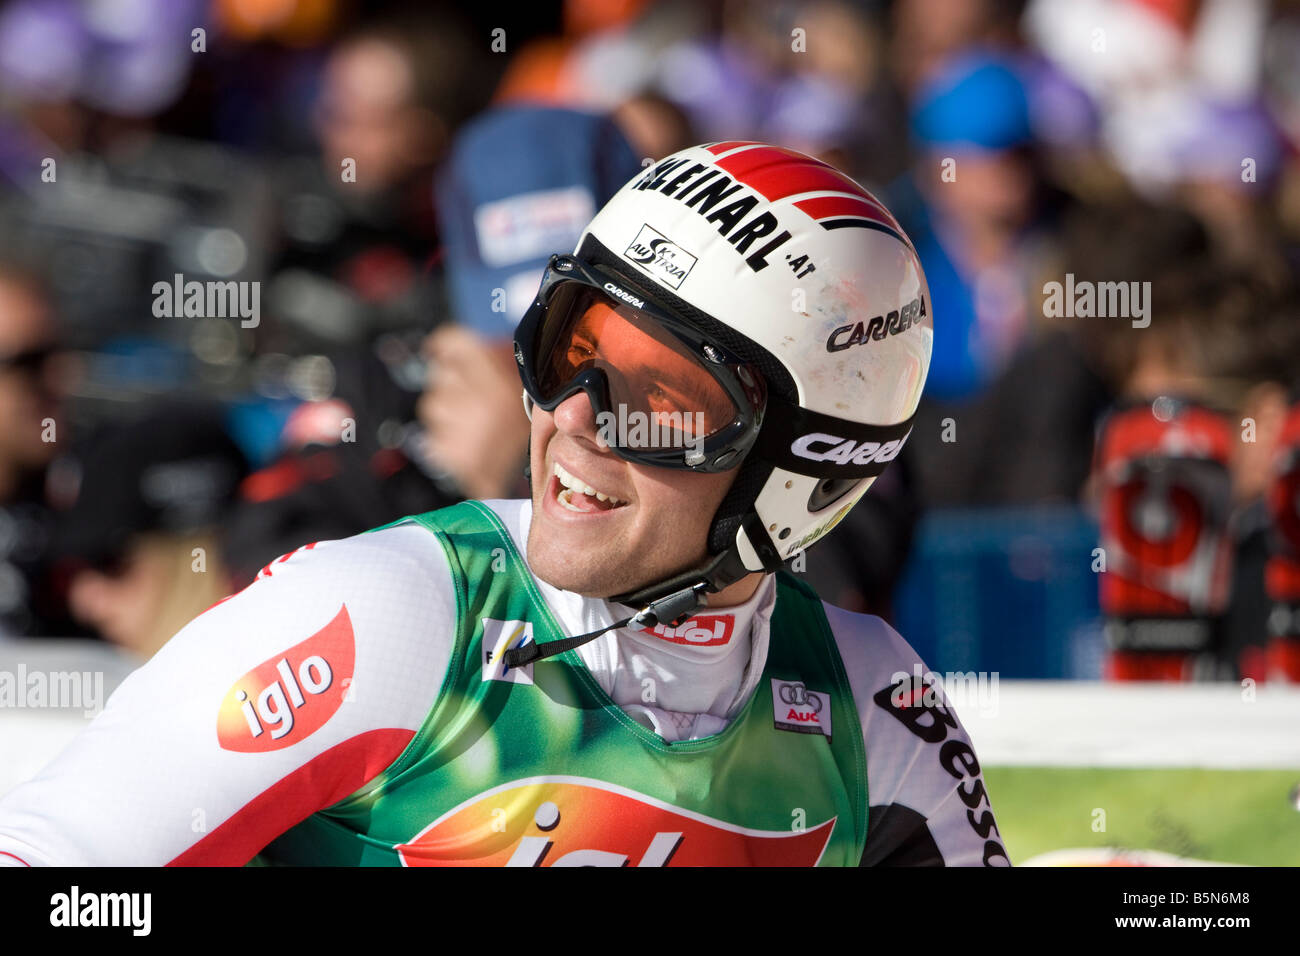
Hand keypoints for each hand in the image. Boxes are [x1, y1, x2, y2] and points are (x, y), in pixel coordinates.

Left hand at [417, 325, 530, 499]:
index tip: (443, 349)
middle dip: (452, 383)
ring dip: (447, 412)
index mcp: (499, 376)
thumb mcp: (529, 387)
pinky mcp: (450, 452)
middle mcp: (478, 399)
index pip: (454, 343)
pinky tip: (469, 443)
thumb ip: (500, 361)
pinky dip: (447, 438)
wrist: (542, 477)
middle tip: (471, 397)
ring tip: (473, 424)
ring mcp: (461, 428)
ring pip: (434, 405)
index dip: (446, 345)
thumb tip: (470, 343)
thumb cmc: (534, 429)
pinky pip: (434, 435)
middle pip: (441, 375)